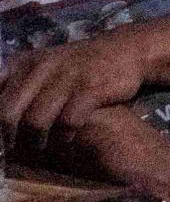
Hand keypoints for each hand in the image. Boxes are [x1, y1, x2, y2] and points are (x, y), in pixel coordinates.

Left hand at [0, 28, 150, 141]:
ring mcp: (65, 78)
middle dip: (8, 137)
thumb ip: (16, 84)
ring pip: (35, 121)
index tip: (0, 137)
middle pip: (7, 112)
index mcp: (22, 63)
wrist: (125, 50)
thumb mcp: (41, 65)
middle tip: (14, 150)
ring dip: (35, 142)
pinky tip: (66, 140)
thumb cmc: (77, 65)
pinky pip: (68, 121)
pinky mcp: (90, 88)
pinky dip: (64, 136)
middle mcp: (40, 68)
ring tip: (40, 150)